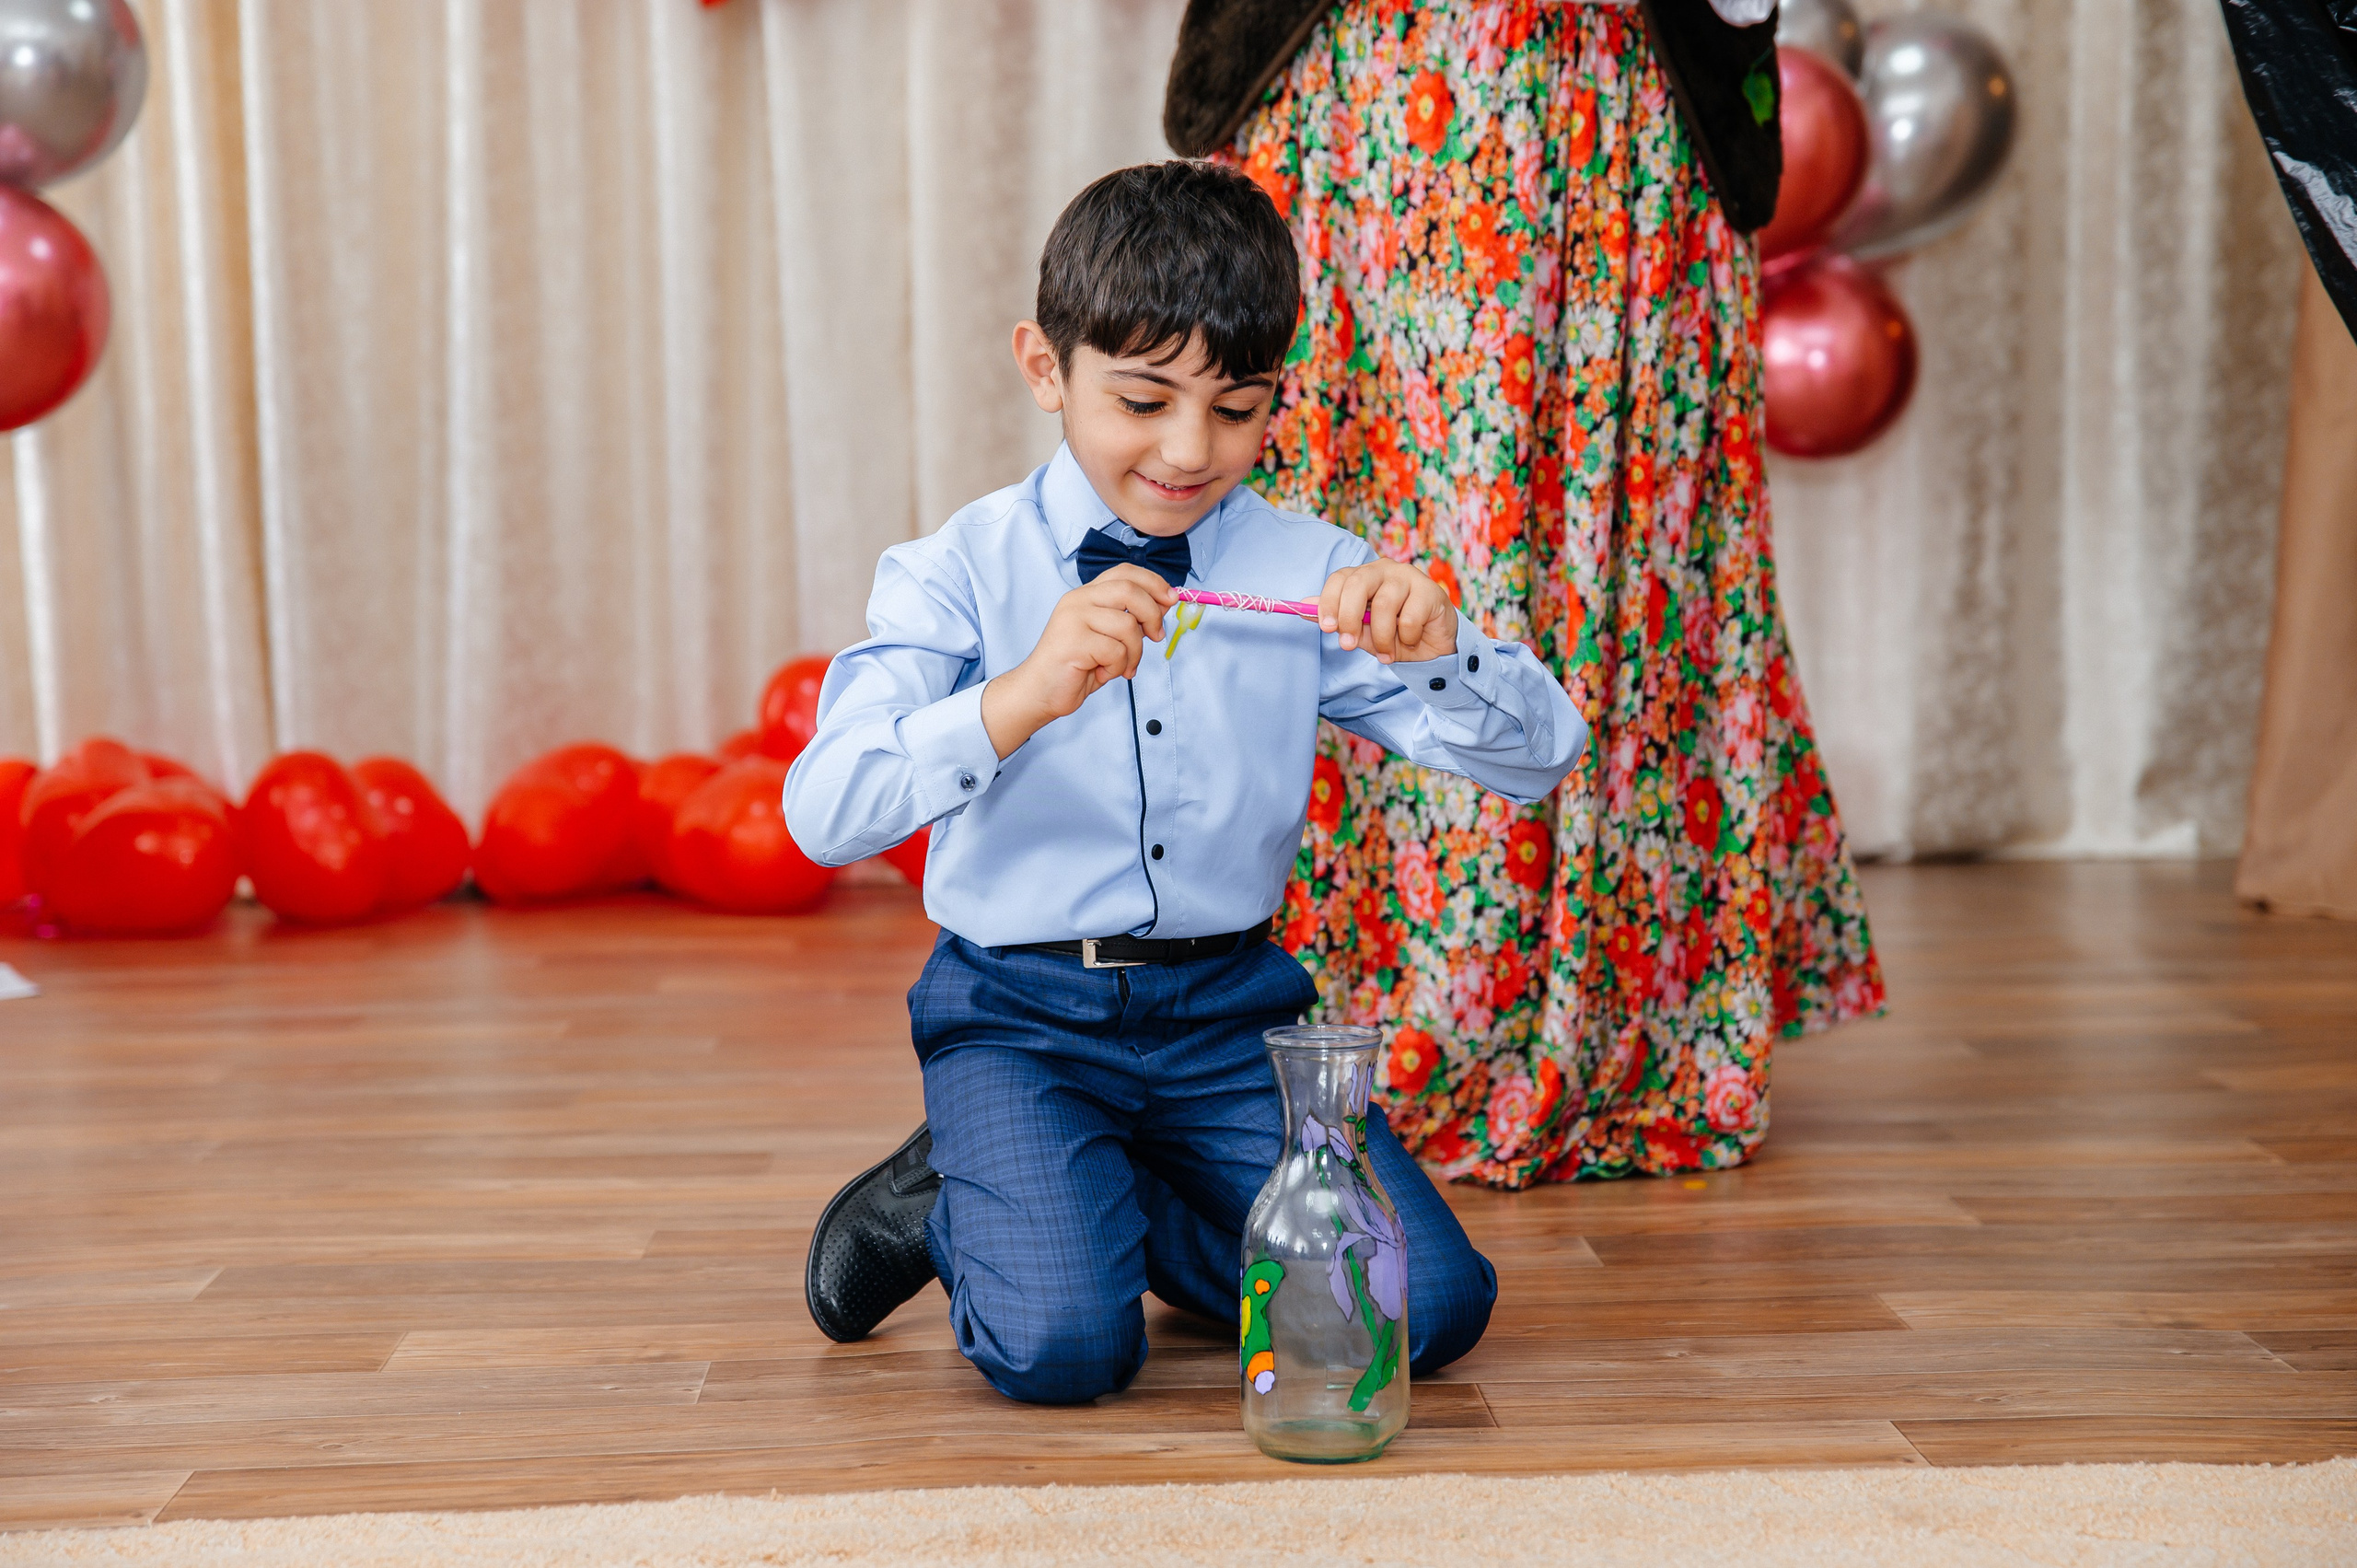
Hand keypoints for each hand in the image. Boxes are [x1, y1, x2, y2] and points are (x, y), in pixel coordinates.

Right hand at [981, 564, 1174, 756]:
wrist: (1039, 692)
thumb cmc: (1075, 666)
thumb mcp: (1108, 637)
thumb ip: (1129, 619)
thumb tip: (1164, 605)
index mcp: (1086, 595)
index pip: (1124, 572)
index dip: (1153, 582)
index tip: (1171, 599)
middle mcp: (1078, 600)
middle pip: (1129, 590)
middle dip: (1152, 614)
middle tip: (1156, 636)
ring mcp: (1073, 619)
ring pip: (1127, 626)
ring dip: (1135, 652)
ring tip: (1123, 666)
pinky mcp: (1074, 642)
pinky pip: (1116, 651)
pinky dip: (1118, 667)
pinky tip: (1104, 674)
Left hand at [1318, 559, 1457, 663]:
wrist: (1432, 646)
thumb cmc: (1393, 634)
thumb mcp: (1361, 631)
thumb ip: (1337, 619)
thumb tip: (1303, 607)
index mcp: (1363, 576)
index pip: (1339, 578)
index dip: (1328, 601)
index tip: (1325, 628)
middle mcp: (1384, 570)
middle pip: (1358, 583)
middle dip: (1349, 617)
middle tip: (1348, 645)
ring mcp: (1408, 577)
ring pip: (1384, 604)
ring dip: (1381, 637)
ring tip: (1385, 654)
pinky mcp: (1430, 591)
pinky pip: (1409, 618)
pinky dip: (1406, 637)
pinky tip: (1411, 641)